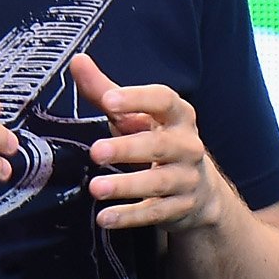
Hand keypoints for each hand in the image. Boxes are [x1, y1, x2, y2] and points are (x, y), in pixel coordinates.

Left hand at [70, 51, 224, 231]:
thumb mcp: (136, 116)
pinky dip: (130, 216)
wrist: (200, 189)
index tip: (108, 101)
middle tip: (96, 152)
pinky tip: (105, 217)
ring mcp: (186, 178)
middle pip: (159, 145)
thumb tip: (77, 61)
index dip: (137, 99)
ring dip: (126, 185)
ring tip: (96, 188)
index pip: (163, 100)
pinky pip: (155, 212)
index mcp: (178, 115)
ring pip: (158, 182)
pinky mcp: (180, 207)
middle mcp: (187, 145)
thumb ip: (106, 91)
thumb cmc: (158, 141)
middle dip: (127, 148)